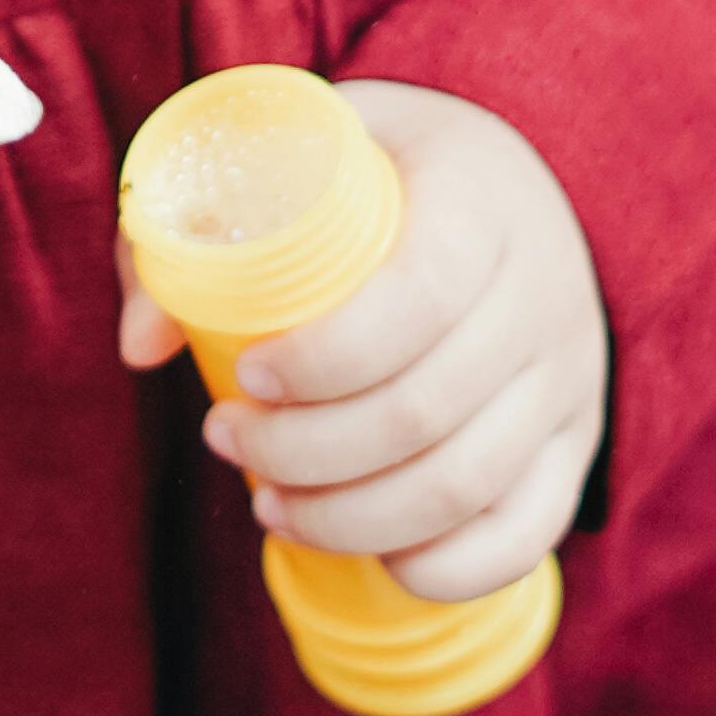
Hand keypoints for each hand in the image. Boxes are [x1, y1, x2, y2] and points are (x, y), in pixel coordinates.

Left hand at [117, 78, 606, 600]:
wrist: (517, 185)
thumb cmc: (378, 173)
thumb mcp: (295, 148)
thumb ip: (194, 219)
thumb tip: (140, 346)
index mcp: (480, 205)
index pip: (414, 301)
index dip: (320, 360)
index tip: (244, 373)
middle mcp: (541, 297)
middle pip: (424, 414)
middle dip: (302, 451)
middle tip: (224, 438)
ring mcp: (568, 381)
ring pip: (463, 489)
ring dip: (347, 519)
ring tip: (267, 500)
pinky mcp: (576, 446)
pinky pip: (523, 537)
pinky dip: (439, 568)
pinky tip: (370, 551)